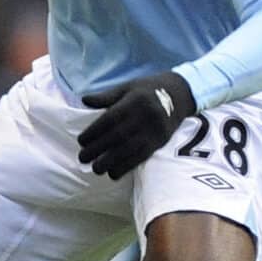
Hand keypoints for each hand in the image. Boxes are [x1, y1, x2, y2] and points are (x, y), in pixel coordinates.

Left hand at [77, 71, 196, 178]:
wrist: (179, 94)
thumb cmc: (147, 90)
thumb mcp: (127, 87)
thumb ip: (106, 96)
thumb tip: (84, 100)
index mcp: (134, 101)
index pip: (111, 119)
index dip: (95, 131)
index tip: (81, 141)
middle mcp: (145, 116)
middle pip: (118, 136)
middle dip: (98, 149)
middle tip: (82, 158)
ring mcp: (154, 130)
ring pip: (130, 149)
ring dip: (111, 162)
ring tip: (96, 169)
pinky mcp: (160, 142)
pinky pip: (142, 156)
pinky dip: (127, 167)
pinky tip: (114, 173)